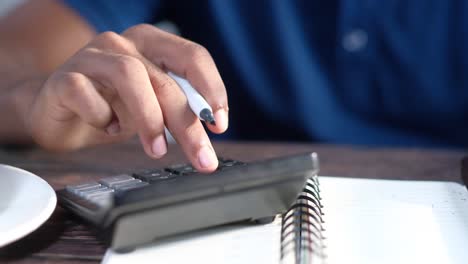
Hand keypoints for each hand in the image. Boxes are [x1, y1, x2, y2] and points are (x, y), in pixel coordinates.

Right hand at [22, 24, 227, 172]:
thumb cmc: (112, 108)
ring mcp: (91, 57)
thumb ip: (177, 110)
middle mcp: (122, 44)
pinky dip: (101, 115)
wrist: (60, 114)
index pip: (192, 56)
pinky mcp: (64, 78)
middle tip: (201, 157)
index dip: (211, 89)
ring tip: (156, 149)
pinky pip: (85, 93)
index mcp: (151, 44)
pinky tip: (106, 128)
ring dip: (149, 118)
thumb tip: (210, 133)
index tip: (220, 124)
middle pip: (164, 79)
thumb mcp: (152, 106)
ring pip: (129, 75)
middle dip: (187, 123)